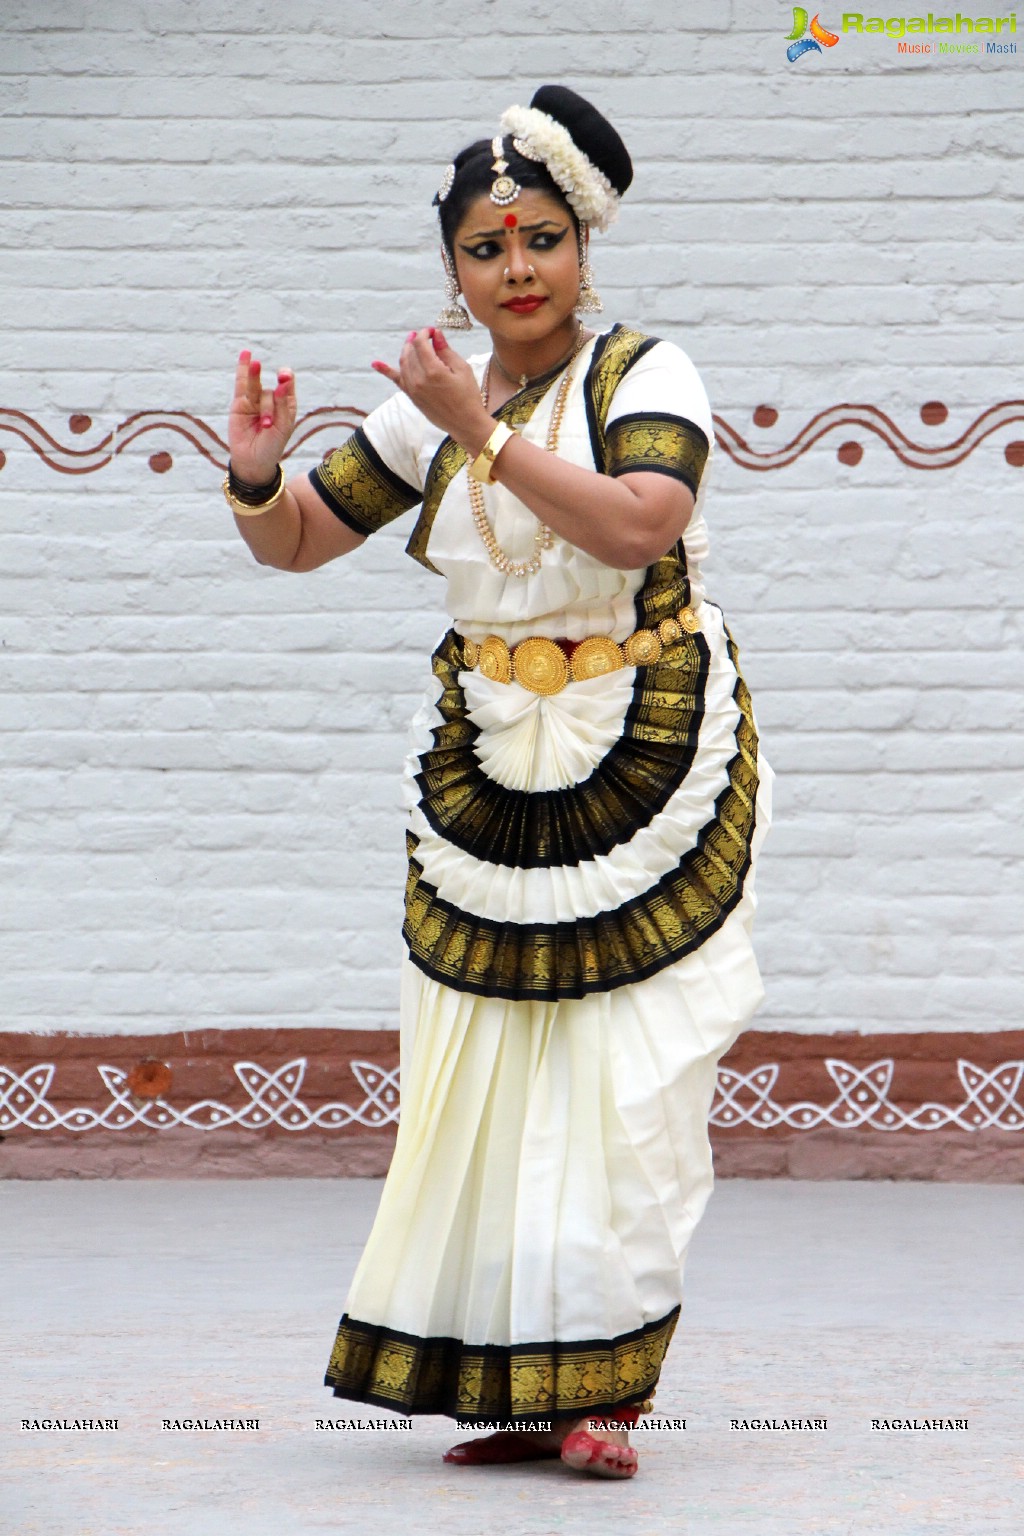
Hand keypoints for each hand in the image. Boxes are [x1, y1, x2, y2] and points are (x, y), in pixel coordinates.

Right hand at [227, 350, 296, 482]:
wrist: (253, 462)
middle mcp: (271, 401)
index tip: (284, 377)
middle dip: (269, 405)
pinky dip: (243, 369)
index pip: (287, 386)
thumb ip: (281, 404)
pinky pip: (241, 384)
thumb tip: (282, 381)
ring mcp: (255, 401)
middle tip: (266, 419)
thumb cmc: (272, 446)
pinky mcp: (240, 404)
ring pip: (256, 386)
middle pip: (271, 391)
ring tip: (256, 364)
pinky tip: (246, 354)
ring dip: (256, 375)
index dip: (286, 380)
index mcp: (286, 406)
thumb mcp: (281, 427)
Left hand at [372, 329, 489, 446]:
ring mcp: (413, 389)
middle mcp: (419, 379)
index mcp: (433, 371)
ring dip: (406, 350)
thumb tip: (436, 334)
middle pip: (411, 352)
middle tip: (423, 336)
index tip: (432, 331)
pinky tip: (375, 363)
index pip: (421, 344)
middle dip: (416, 340)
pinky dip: (385, 371)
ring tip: (412, 343)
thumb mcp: (462, 369)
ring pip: (403, 363)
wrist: (465, 423)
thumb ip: (446, 351)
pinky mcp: (412, 396)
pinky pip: (396, 380)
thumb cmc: (468, 396)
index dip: (425, 333)